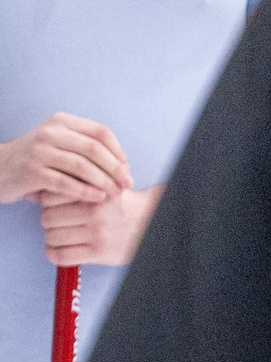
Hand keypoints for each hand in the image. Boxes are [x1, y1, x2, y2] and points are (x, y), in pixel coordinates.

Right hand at [0, 114, 130, 204]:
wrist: (0, 167)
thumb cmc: (39, 159)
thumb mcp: (61, 144)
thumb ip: (87, 149)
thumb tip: (124, 166)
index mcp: (61, 122)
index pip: (100, 132)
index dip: (119, 152)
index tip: (127, 169)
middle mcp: (50, 133)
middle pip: (95, 149)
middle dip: (116, 169)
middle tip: (126, 184)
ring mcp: (40, 151)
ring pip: (83, 166)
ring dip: (104, 182)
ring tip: (116, 194)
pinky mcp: (33, 172)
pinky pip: (67, 183)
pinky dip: (86, 192)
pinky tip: (98, 199)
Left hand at [40, 184, 158, 265]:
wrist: (150, 224)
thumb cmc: (123, 207)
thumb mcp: (103, 187)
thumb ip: (79, 185)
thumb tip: (43, 192)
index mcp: (92, 194)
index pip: (50, 197)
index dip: (47, 203)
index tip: (53, 207)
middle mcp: (94, 213)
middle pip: (48, 218)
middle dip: (49, 221)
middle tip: (57, 223)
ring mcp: (97, 234)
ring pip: (52, 237)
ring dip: (52, 238)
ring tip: (60, 237)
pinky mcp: (99, 253)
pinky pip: (62, 256)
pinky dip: (53, 254)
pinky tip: (56, 251)